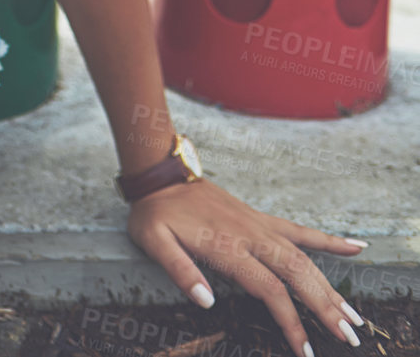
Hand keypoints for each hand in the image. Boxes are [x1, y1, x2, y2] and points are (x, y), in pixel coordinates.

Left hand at [126, 178, 368, 356]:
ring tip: (355, 316)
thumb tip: (207, 303)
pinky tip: (357, 247)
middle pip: (297, 274)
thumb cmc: (155, 212)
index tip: (304, 351)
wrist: (161, 171)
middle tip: (350, 338)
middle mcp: (251, 235)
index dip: (290, 322)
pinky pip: (301, 230)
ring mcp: (259, 225)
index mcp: (227, 246)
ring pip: (305, 257)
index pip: (269, 290)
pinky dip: (329, 240)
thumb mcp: (153, 241)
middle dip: (325, 308)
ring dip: (331, 286)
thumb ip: (179, 271)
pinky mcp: (261, 218)